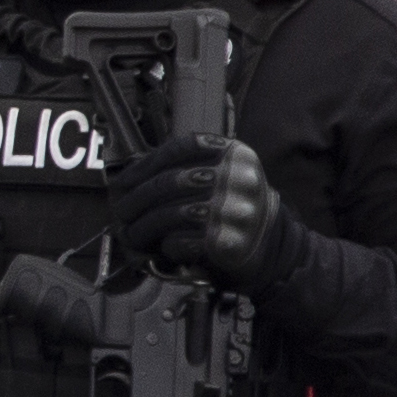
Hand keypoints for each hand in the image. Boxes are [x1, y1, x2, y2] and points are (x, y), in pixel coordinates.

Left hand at [110, 133, 304, 288]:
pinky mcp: (226, 241)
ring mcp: (233, 210)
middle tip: (122, 212)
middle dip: (136, 200)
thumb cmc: (238, 211)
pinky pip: (181, 240)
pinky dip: (166, 245)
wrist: (274, 249)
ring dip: (144, 227)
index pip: (181, 147)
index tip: (126, 180)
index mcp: (235, 154)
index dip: (146, 164)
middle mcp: (236, 178)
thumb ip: (188, 167)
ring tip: (134, 234)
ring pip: (170, 213)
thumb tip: (132, 177)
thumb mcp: (225, 175)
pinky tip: (165, 247)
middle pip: (169, 182)